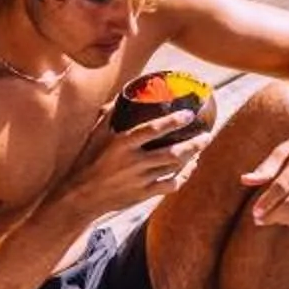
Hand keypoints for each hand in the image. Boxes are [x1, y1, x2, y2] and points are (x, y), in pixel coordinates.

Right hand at [63, 112, 196, 220]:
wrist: (81, 196)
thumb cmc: (88, 160)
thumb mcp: (96, 134)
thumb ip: (111, 113)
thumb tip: (126, 92)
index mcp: (122, 144)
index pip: (152, 130)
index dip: (172, 122)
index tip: (188, 114)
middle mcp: (133, 162)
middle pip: (172, 153)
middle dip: (194, 145)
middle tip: (207, 135)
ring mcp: (140, 180)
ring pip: (174, 169)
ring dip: (191, 158)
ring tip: (200, 148)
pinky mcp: (143, 195)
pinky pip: (169, 185)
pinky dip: (182, 176)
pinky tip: (189, 168)